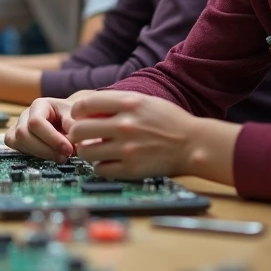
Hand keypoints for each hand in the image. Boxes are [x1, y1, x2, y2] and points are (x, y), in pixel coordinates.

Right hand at [4, 91, 94, 160]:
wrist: (67, 118)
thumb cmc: (71, 117)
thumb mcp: (76, 118)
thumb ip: (74, 128)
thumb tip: (73, 141)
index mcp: (40, 105)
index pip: (36, 122)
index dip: (52, 139)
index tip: (69, 150)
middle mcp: (25, 114)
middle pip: (23, 134)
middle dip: (45, 149)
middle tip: (64, 157)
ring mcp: (18, 125)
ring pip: (18, 141)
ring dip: (40, 154)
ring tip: (59, 156)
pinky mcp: (15, 137)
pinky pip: (15, 146)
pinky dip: (30, 154)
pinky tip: (46, 155)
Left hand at [66, 92, 201, 178]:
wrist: (194, 144)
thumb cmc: (169, 121)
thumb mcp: (144, 101)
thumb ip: (116, 103)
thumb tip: (87, 110)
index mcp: (129, 104)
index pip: (85, 105)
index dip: (77, 111)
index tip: (78, 116)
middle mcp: (125, 125)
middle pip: (78, 130)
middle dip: (76, 134)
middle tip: (81, 137)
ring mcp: (127, 149)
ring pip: (86, 152)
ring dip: (87, 151)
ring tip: (95, 150)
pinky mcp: (132, 169)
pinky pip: (100, 169)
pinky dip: (100, 166)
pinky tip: (108, 162)